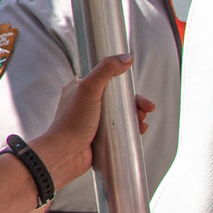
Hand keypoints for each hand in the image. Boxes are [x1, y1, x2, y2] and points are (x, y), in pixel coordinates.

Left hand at [34, 54, 135, 197]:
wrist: (65, 155)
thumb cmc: (73, 121)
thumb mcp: (89, 88)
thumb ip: (107, 69)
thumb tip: (127, 57)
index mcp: (81, 88)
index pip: (108, 80)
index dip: (125, 84)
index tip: (137, 90)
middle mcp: (86, 103)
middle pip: (118, 99)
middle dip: (135, 103)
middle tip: (147, 109)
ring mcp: (93, 121)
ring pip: (120, 115)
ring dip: (136, 116)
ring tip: (143, 123)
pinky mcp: (98, 137)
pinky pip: (119, 130)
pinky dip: (131, 130)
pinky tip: (139, 131)